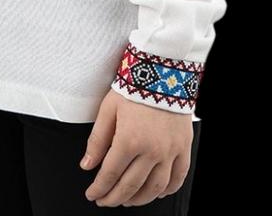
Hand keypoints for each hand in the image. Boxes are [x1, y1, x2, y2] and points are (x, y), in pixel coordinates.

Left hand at [79, 89, 193, 206]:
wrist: (163, 72)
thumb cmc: (134, 88)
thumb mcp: (108, 109)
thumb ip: (97, 140)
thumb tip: (87, 165)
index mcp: (129, 140)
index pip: (110, 174)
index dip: (99, 189)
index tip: (92, 194)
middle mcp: (152, 150)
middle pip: (131, 186)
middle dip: (115, 198)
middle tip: (105, 201)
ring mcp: (170, 151)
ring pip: (155, 188)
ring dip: (139, 199)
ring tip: (127, 200)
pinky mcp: (184, 147)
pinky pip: (178, 177)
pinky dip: (167, 190)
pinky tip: (156, 192)